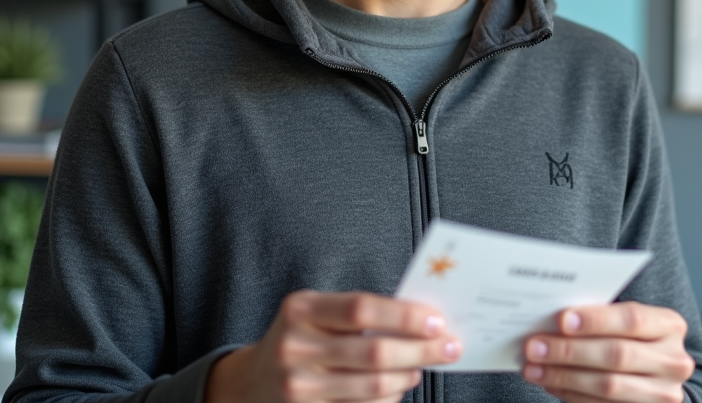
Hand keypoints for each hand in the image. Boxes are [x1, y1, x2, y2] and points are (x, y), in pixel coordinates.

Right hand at [205, 290, 461, 402]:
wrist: (251, 384)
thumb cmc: (300, 340)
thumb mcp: (316, 315)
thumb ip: (358, 314)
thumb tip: (422, 319)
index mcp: (301, 309)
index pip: (361, 309)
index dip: (404, 315)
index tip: (437, 321)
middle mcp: (295, 348)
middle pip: (374, 352)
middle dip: (421, 350)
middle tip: (450, 347)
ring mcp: (298, 388)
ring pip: (374, 387)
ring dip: (408, 377)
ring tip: (420, 366)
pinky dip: (389, 400)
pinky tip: (398, 388)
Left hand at [521, 302, 694, 402]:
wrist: (657, 375)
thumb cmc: (633, 339)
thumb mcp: (628, 323)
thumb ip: (601, 319)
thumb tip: (551, 319)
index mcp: (670, 326)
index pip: (632, 319)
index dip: (596, 320)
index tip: (561, 320)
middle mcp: (673, 361)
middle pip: (617, 355)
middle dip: (570, 351)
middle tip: (534, 346)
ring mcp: (664, 393)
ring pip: (608, 385)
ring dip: (563, 376)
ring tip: (534, 368)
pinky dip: (570, 393)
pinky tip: (550, 383)